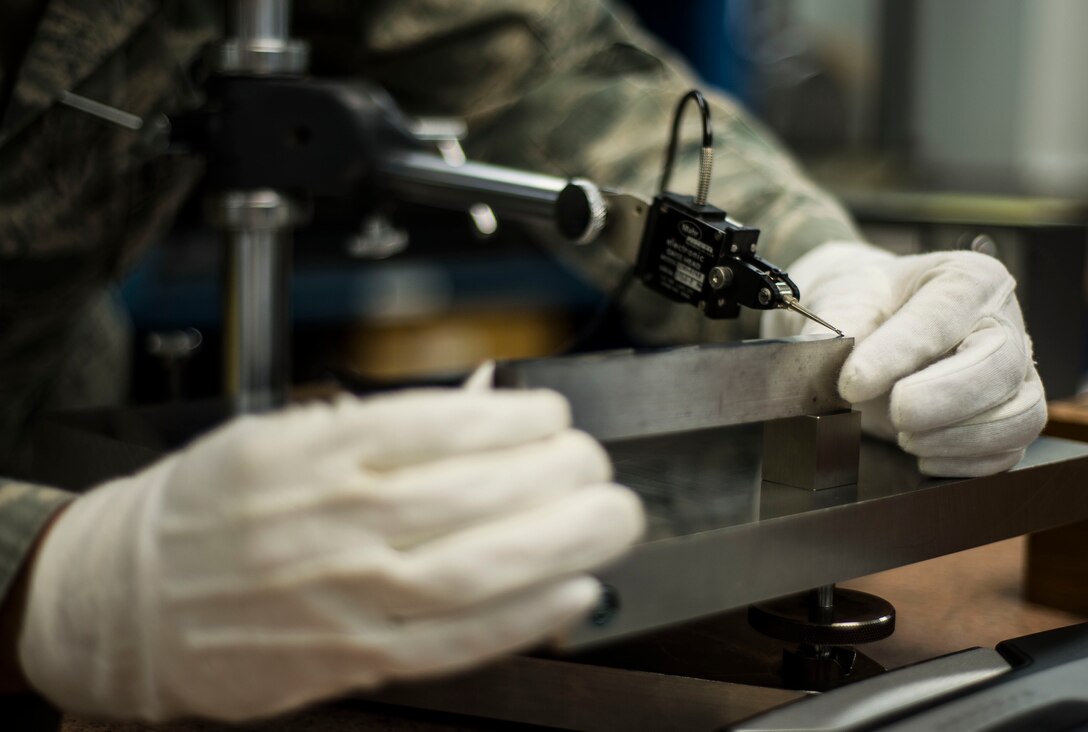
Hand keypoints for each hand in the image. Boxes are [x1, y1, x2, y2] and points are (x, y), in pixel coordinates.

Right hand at [18, 390, 642, 721]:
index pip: (431, 426)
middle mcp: (328, 520)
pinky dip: (520, 620)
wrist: (128, 599)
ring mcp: (340, 594)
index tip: (553, 415)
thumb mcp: (279, 434)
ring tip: (611, 518)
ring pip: (469, 569)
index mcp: (310, 453)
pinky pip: (448, 642)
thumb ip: (377, 421)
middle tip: (597, 464)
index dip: (510, 418)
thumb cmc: (210, 508)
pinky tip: (574, 594)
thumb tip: (480, 401)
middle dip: (554, 475)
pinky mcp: (348, 654)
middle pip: (466, 496)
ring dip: (557, 543)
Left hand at [762, 241, 1046, 476]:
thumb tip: (843, 377)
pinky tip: (923, 454)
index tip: (852, 384)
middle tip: (896, 414)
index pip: (941, 318)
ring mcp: (1016, 373)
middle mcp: (1004, 325)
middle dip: (945, 399)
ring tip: (905, 437)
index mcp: (968, 281)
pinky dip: (966, 461)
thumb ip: (841, 330)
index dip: (898, 354)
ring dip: (959, 437)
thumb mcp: (845, 300)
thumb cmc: (867, 305)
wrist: (874, 322)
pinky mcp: (1011, 416)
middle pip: (999, 367)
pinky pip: (1009, 449)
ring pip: (1020, 415)